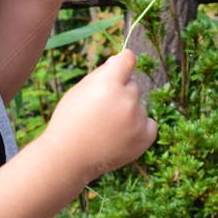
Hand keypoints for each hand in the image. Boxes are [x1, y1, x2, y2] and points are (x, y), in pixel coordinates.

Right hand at [43, 49, 157, 182]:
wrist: (68, 158)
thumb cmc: (70, 121)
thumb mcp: (78, 91)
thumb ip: (101, 73)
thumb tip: (120, 59)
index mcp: (108, 84)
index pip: (128, 59)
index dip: (123, 62)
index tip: (122, 65)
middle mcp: (126, 100)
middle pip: (133, 85)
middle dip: (121, 93)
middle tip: (101, 111)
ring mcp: (138, 119)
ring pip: (140, 105)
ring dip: (128, 112)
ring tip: (107, 128)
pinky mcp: (146, 137)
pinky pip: (149, 123)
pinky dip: (138, 128)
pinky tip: (119, 136)